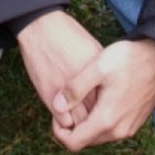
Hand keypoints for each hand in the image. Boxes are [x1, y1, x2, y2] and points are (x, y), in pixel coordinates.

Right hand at [15, 10, 104, 128]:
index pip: (111, 105)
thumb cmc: (69, 36)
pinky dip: (66, 123)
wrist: (42, 28)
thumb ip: (102, 75)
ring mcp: (69, 94)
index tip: (108, 112)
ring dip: (82, 127)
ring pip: (81, 124)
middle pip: (98, 119)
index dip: (110, 112)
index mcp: (101, 77)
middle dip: (97, 123)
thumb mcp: (95, 52)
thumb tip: (109, 90)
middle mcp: (87, 88)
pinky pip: (63, 121)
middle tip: (94, 122)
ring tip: (81, 122)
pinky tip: (66, 116)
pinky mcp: (51, 96)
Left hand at [50, 38, 154, 151]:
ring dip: (86, 124)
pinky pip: (111, 130)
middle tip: (67, 102)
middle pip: (85, 141)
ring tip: (81, 99)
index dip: (59, 131)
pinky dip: (100, 121)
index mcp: (106, 120)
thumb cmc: (129, 59)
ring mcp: (129, 128)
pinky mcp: (135, 122)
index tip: (58, 111)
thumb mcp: (98, 68)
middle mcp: (119, 131)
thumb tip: (56, 107)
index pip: (73, 143)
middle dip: (72, 128)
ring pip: (98, 136)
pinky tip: (98, 100)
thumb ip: (75, 88)